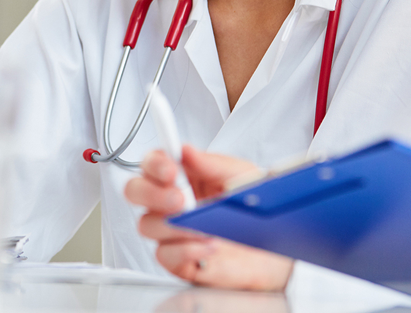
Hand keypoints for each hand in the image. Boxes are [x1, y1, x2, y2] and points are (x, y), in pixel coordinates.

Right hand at [124, 146, 293, 290]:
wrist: (275, 252)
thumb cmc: (255, 210)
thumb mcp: (242, 176)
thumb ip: (213, 164)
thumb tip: (186, 150)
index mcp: (183, 175)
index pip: (151, 163)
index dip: (154, 163)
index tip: (170, 169)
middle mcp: (170, 202)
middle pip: (135, 191)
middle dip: (152, 193)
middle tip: (181, 199)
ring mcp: (171, 232)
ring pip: (146, 224)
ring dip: (175, 225)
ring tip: (203, 226)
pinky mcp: (177, 260)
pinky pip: (164, 255)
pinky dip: (187, 250)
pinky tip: (209, 245)